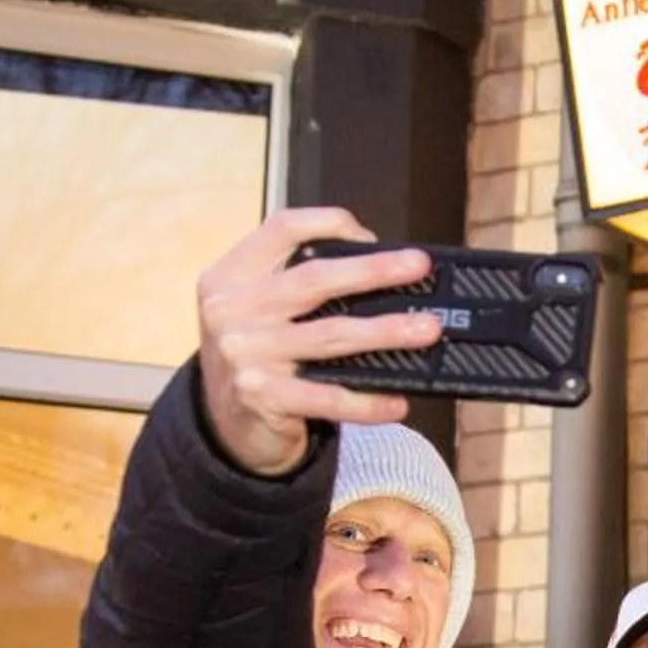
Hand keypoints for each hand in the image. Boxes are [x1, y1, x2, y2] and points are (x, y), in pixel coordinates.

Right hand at [195, 208, 440, 476]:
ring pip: (331, 335)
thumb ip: (293, 280)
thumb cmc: (254, 353)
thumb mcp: (253, 306)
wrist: (221, 423)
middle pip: (314, 279)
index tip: (370, 235)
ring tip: (426, 329)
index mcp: (232, 275)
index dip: (329, 224)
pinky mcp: (262, 398)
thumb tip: (376, 267)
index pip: (282, 229)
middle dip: (374, 270)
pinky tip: (397, 401)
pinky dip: (367, 401)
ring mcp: (245, 355)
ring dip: (386, 331)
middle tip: (418, 266)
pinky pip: (327, 396)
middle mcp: (232, 310)